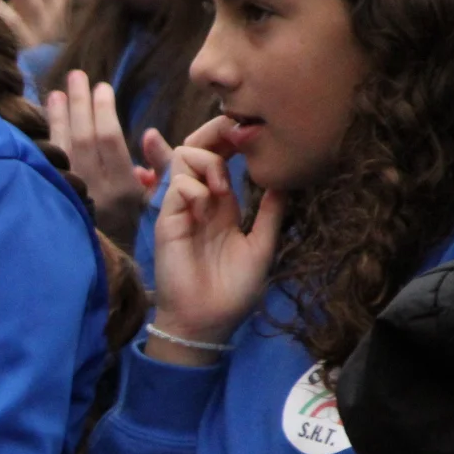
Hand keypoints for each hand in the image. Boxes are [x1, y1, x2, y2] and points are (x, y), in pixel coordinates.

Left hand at [45, 69, 169, 249]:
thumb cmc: (131, 233)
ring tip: (56, 91)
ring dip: (58, 116)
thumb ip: (155, 172)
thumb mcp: (152, 206)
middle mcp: (92, 189)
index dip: (104, 110)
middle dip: (79, 103)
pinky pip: (46, 163)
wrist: (97, 272)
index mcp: (120, 190)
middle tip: (77, 76)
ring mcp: (68, 194)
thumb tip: (146, 136)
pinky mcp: (50, 199)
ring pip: (61, 147)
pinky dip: (44, 139)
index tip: (102, 87)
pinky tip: (42, 122)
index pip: (109, 140)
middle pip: (82, 136)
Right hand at [149, 116, 286, 363]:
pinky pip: (177, 187)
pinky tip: (207, 204)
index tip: (251, 132)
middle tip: (235, 131)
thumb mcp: (263, 246)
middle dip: (214, 133)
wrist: (207, 321)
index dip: (231, 140)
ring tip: (223, 185)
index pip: (220, 158)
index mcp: (222, 206)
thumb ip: (272, 213)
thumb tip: (286, 180)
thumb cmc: (233, 290)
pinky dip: (194, 187)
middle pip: (196, 148)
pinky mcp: (167, 221)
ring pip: (183, 158)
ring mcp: (181, 209)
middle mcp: (199, 201)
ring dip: (207, 162)